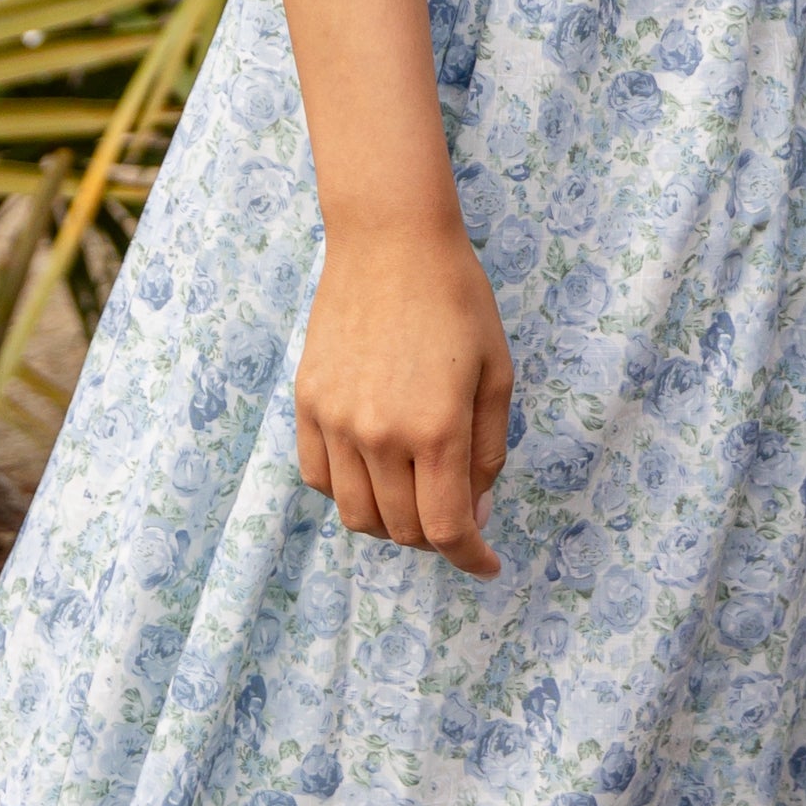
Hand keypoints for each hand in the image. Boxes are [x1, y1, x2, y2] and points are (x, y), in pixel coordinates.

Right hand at [296, 216, 513, 577]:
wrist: (390, 241)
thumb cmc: (458, 300)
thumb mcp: (497, 375)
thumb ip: (487, 453)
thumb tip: (474, 514)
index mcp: (437, 429)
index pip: (448, 528)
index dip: (471, 558)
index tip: (487, 564)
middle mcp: (381, 434)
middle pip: (403, 530)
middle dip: (437, 538)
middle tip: (458, 515)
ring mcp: (336, 421)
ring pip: (356, 515)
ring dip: (390, 523)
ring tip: (415, 497)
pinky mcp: (308, 404)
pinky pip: (319, 478)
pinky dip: (348, 492)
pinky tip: (374, 471)